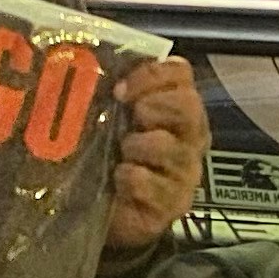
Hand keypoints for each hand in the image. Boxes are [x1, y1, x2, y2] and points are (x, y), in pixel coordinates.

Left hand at [99, 53, 208, 261]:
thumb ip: (110, 91)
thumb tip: (89, 63)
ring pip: (172, 148)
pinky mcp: (172, 205)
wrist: (107, 213)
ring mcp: (185, 172)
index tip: (120, 88)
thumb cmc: (109, 156)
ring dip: (139, 145)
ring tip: (121, 152)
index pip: (181, 74)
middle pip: (188, 107)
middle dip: (155, 106)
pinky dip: (132, 179)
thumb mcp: (108, 118)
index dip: (153, 75)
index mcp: (176, 106)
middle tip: (131, 117)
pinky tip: (119, 180)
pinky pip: (156, 186)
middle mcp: (189, 137)